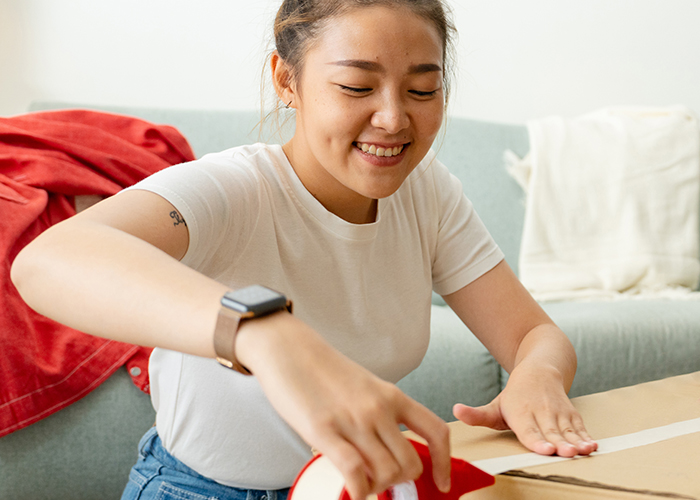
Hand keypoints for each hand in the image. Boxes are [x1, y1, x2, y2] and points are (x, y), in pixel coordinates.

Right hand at [237, 312, 451, 499]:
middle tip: (381, 481)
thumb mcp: (364, 387)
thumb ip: (380, 414)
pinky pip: (355, 473)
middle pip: (411, 463)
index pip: (436, 431)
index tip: (440, 483)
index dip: (444, 463)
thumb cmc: (322, 370)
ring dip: (377, 487)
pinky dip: (358, 491)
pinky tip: (352, 490)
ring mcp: (353, 420)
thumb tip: (386, 452)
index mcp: (392, 395)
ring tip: (362, 482)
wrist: (288, 349)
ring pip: (387, 472)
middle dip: (399, 481)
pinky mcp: (324, 431)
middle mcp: (378, 408)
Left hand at [453, 365, 596, 456]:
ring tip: (583, 451)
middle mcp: (541, 413)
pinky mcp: (571, 414)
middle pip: (551, 432)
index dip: (537, 442)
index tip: (546, 449)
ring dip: (576, 441)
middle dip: (559, 444)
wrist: (539, 370)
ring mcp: (558, 413)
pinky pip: (580, 427)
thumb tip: (455, 410)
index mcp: (521, 413)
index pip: (529, 431)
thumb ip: (476, 414)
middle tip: (565, 453)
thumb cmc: (514, 395)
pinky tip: (593, 446)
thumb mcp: (494, 405)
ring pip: (568, 430)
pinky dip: (587, 436)